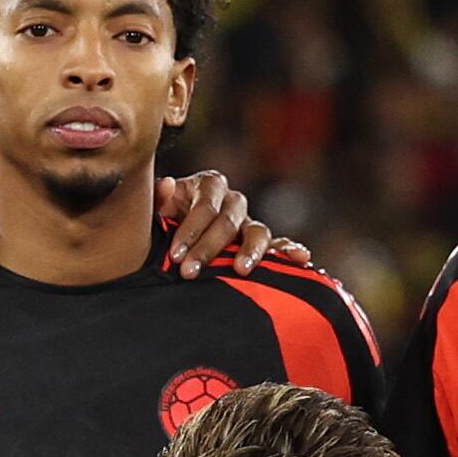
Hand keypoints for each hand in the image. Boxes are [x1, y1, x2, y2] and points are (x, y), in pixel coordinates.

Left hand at [157, 170, 279, 271]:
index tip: (175, 255)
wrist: (170, 241)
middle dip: (208, 248)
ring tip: (240, 270)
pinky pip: (279, 244)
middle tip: (189, 271)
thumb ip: (158, 200)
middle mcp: (232, 202)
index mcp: (207, 187)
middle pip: (228, 220)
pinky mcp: (261, 244)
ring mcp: (248, 223)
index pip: (205, 205)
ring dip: (250, 251)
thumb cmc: (162, 223)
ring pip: (258, 231)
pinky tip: (301, 257)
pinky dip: (290, 250)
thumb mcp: (155, 211)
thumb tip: (168, 185)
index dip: (190, 229)